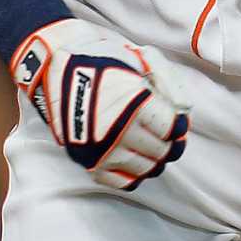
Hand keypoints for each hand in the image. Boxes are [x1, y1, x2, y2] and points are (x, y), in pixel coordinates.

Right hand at [12, 19, 189, 189]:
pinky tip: (133, 157)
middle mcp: (119, 132)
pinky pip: (121, 182)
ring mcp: (102, 150)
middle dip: (168, 142)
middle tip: (163, 132)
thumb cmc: (101, 58)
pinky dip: (132, 173)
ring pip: (145, 169)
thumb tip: (184, 111)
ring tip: (148, 143)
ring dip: (153, 158)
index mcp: (134, 105)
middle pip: (162, 152)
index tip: (174, 120)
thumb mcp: (141, 58)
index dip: (178, 125)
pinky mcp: (88, 161)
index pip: (172, 130)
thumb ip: (169, 82)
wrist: (55, 66)